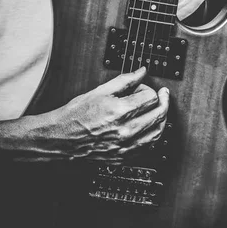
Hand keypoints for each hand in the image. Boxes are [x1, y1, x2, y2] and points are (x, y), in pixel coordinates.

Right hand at [31, 67, 168, 161]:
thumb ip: (125, 80)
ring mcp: (125, 146)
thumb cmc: (77, 114)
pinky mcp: (123, 156)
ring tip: (160, 109)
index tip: (142, 86)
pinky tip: (151, 126)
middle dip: (163, 101)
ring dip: (162, 118)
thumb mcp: (100, 90)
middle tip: (163, 94)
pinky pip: (148, 147)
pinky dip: (154, 134)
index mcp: (120, 112)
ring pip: (158, 132)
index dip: (148, 88)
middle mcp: (125, 131)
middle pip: (159, 114)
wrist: (62, 137)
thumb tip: (141, 71)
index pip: (150, 98)